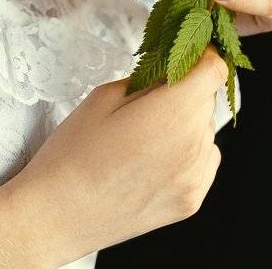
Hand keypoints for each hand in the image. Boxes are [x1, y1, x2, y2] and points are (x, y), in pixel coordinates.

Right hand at [2, 48, 229, 265]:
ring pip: (206, 132)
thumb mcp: (104, 97)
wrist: (57, 215)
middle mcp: (194, 147)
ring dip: (187, 124)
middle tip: (147, 99)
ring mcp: (195, 179)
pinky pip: (203, 162)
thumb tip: (173, 69)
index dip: (199, 57)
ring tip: (143, 137)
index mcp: (173, 113)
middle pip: (207, 100)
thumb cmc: (72, 153)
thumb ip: (149, 78)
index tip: (183, 56)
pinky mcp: (191, 202)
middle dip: (185, 91)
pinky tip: (150, 159)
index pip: (214, 70)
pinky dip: (187, 153)